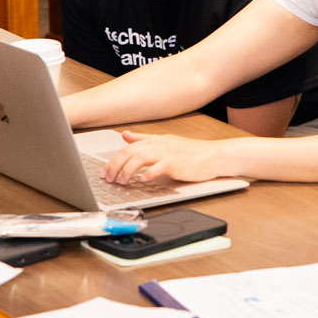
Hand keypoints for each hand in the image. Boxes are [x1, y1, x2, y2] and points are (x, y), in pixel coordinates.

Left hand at [100, 131, 227, 184]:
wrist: (213, 156)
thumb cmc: (190, 152)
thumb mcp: (163, 142)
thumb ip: (143, 139)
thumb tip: (125, 136)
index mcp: (154, 141)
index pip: (127, 148)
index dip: (113, 160)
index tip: (104, 172)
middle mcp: (158, 145)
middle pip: (129, 152)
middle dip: (115, 166)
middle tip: (108, 179)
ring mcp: (167, 153)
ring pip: (140, 158)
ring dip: (128, 170)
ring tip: (122, 181)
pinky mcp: (176, 163)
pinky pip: (159, 167)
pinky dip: (149, 174)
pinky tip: (143, 181)